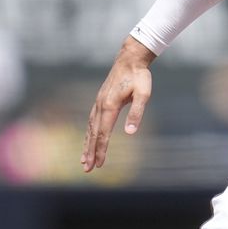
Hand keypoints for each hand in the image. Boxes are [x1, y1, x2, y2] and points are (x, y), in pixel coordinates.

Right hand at [81, 36, 155, 171]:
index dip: (101, 149)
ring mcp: (98, 102)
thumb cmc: (139, 76)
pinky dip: (89, 133)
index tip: (99, 164)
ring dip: (87, 145)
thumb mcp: (144, 94)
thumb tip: (130, 133)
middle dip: (90, 152)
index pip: (104, 133)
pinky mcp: (100, 100)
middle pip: (94, 134)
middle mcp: (100, 105)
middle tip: (87, 169)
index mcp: (110, 106)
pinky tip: (89, 140)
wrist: (130, 59)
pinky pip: (91, 121)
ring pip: (90, 128)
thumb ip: (137, 113)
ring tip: (84, 160)